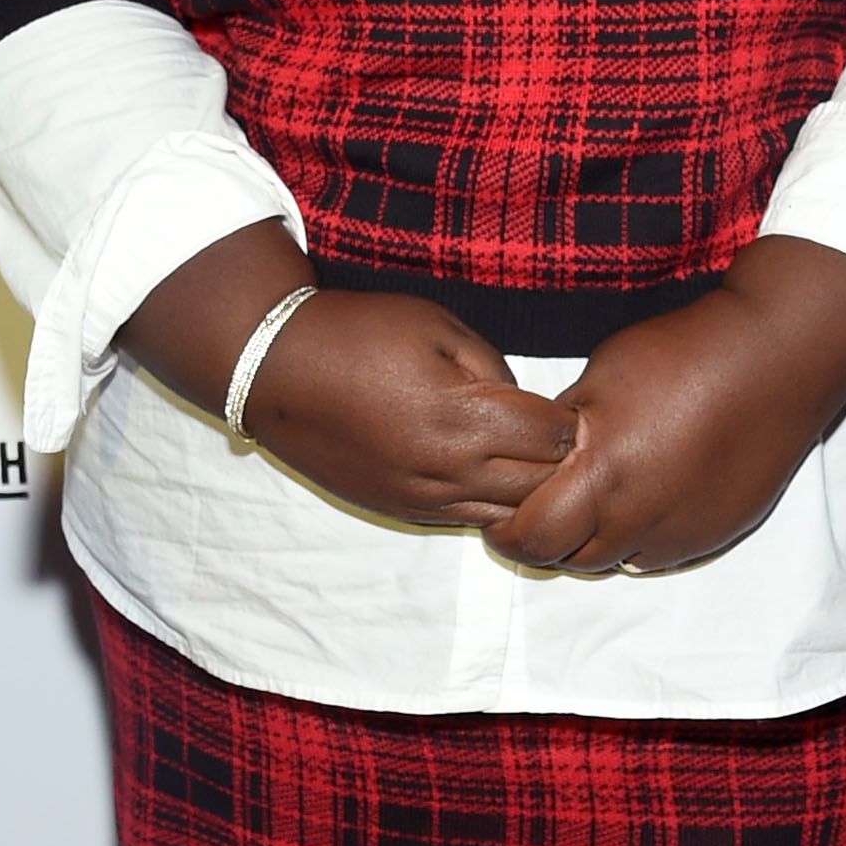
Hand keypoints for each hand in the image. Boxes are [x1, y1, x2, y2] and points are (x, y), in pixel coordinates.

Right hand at [248, 290, 577, 527]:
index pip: (553, 437)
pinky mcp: (402, 510)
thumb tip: (525, 402)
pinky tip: (489, 474)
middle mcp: (448, 469)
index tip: (568, 404)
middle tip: (557, 434)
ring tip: (527, 457)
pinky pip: (469, 520)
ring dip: (528, 489)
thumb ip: (495, 366)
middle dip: (559, 461)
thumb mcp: (438, 326)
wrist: (275, 370)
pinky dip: (492, 502)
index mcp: (463, 417)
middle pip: (541, 485)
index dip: (569, 419)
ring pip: (509, 514)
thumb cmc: (357, 335)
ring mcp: (424, 498)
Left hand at [488, 236, 845, 574]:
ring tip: (590, 503)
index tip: (497, 517)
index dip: (506, 533)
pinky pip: (657, 556)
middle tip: (537, 511)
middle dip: (544, 542)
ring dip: (591, 543)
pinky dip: (636, 539)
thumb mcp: (600, 376)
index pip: (532, 537)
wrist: (773, 358)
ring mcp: (680, 531)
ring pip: (612, 564)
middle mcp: (639, 516)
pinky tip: (640, 499)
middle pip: (567, 560)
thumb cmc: (683, 354)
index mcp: (602, 474)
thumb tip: (534, 456)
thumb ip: (562, 430)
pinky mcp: (713, 533)